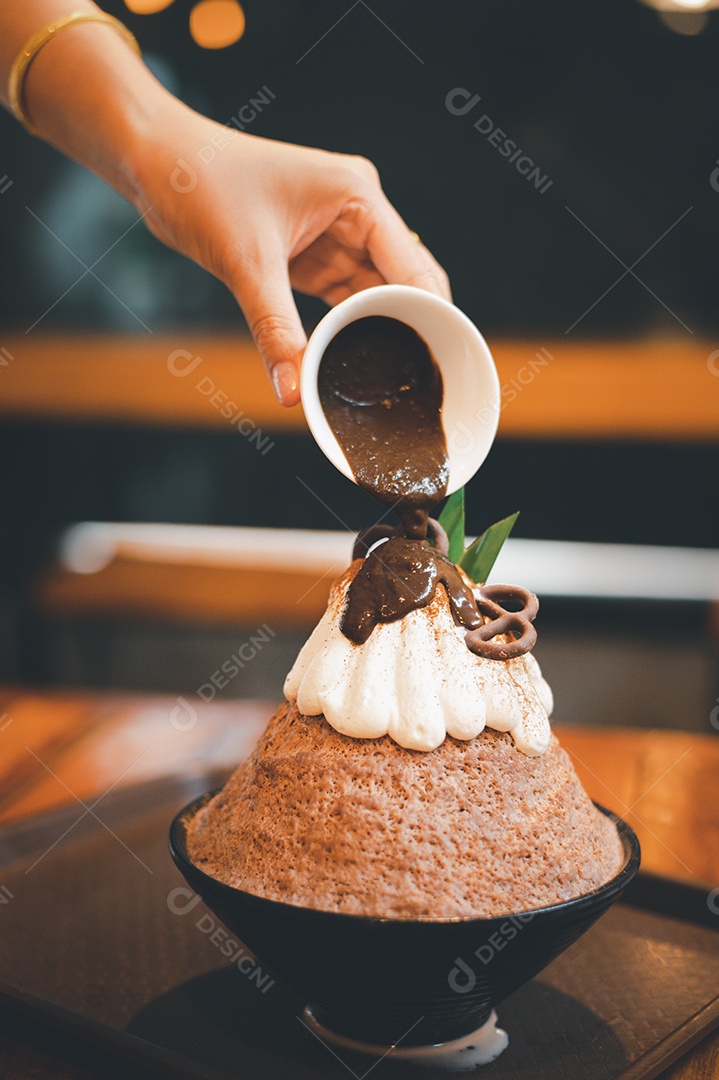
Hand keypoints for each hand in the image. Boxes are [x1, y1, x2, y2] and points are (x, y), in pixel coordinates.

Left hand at [130, 99, 450, 406]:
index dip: (430, 316)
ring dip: (378, 332)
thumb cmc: (201, 185)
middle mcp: (357, 213)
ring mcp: (338, 235)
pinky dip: (348, 328)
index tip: (439, 363)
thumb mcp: (246, 263)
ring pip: (376, 295)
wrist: (157, 163)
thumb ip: (275, 330)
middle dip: (410, 328)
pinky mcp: (315, 255)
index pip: (413, 267)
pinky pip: (345, 299)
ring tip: (387, 379)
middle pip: (405, 282)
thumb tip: (293, 390)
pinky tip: (352, 359)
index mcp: (358, 197)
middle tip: (417, 384)